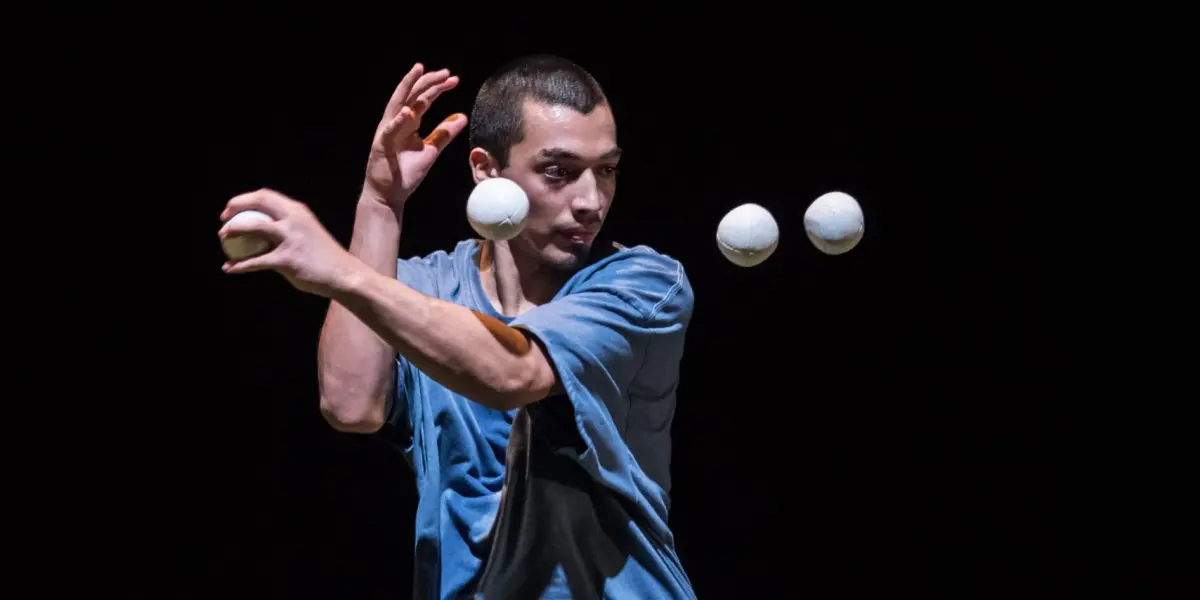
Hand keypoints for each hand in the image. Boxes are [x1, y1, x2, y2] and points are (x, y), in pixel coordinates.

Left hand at [219, 189, 361, 297]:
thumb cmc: (323, 257)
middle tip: (224, 219)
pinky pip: (255, 261)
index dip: (245, 199)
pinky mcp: (287, 260)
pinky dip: (239, 265)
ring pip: (252, 227)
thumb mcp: (307, 234)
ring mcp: (290, 239)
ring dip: (232, 230)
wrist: (342, 275)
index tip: (233, 209)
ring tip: (222, 238)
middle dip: (235, 206)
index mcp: (298, 211)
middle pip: (258, 202)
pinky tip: (229, 268)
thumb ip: (288, 229)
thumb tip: (264, 230)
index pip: (266, 196)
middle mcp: (293, 220)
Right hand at [364, 63, 468, 207]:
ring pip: (398, 104)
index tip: (455, 80)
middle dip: (427, 81)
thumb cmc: (405, 172)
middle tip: (446, 72)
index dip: (438, 88)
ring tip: (420, 72)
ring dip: (409, 87)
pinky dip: (398, 120)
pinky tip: (408, 111)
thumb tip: (462, 116)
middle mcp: (396, 122)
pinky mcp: (381, 146)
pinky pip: (390, 131)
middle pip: (411, 95)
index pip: (423, 98)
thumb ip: (444, 134)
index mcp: (408, 122)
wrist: (389, 195)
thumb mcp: (430, 150)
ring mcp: (387, 132)